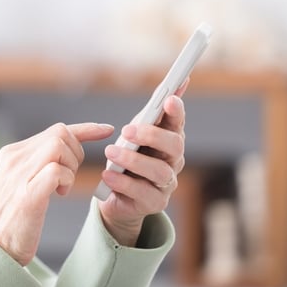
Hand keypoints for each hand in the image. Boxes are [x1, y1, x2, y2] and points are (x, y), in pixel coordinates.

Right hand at [0, 122, 114, 265]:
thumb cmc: (12, 219)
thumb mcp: (22, 182)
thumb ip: (38, 164)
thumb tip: (66, 150)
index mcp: (12, 153)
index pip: (54, 130)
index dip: (85, 129)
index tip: (106, 130)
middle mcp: (14, 158)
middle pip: (59, 134)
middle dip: (77, 153)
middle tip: (70, 178)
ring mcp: (19, 175)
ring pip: (58, 146)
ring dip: (71, 167)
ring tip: (62, 188)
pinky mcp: (27, 194)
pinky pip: (56, 171)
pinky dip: (66, 180)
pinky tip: (59, 194)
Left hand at [98, 81, 187, 245]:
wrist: (117, 194)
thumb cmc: (130, 156)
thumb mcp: (136, 132)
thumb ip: (153, 112)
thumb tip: (178, 82)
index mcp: (171, 141)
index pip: (178, 124)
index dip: (177, 112)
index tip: (168, 100)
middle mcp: (173, 162)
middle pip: (175, 147)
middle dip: (152, 135)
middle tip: (127, 130)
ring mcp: (166, 184)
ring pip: (160, 172)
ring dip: (134, 160)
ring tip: (111, 152)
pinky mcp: (154, 203)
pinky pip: (142, 193)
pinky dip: (123, 182)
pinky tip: (108, 175)